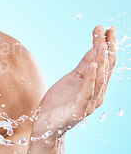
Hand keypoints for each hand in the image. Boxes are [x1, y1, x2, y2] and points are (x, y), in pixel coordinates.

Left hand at [32, 25, 115, 139]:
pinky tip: (94, 66)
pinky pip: (87, 92)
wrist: (45, 126)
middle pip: (105, 67)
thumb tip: (96, 47)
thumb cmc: (58, 103)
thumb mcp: (72, 79)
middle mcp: (97, 94)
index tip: (107, 27)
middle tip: (106, 29)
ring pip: (99, 79)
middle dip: (106, 47)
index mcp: (95, 85)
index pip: (105, 62)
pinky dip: (92, 78)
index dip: (107, 44)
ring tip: (102, 45)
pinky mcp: (78, 110)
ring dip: (101, 60)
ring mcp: (89, 102)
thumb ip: (84, 66)